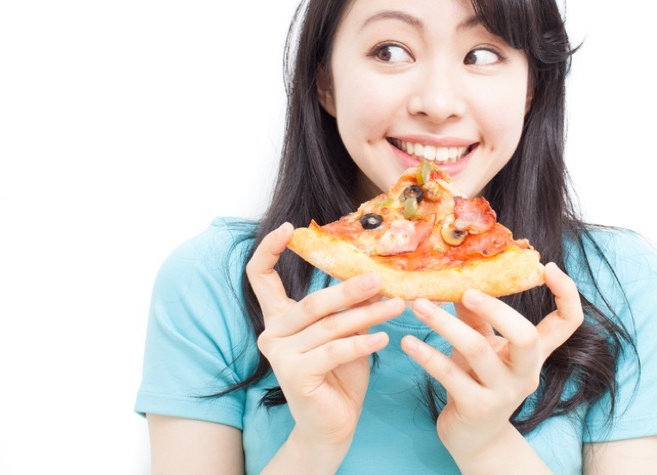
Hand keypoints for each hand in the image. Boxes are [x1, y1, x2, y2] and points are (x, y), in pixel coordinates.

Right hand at [245, 223, 405, 453]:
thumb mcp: (344, 334)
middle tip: (379, 278)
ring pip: (329, 326)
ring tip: (396, 307)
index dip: (269, 249)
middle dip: (348, 289)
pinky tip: (383, 338)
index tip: (289, 228)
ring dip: (367, 316)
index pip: (259, 276)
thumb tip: (374, 276)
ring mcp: (280, 354)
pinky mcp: (294, 374)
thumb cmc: (339, 377)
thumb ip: (349, 308)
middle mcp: (272, 333)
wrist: (331, 427)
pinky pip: (335, 351)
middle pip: (312, 302)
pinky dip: (362, 344)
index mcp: (278, 318)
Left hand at [400, 263, 582, 461]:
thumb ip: (474, 314)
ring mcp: (503, 393)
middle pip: (526, 337)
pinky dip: (426, 355)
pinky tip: (408, 343)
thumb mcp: (481, 344)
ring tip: (418, 305)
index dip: (567, 294)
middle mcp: (525, 373)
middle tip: (466, 289)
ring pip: (478, 350)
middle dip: (496, 309)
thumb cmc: (476, 380)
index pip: (567, 322)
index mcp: (534, 353)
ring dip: (444, 323)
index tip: (549, 266)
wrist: (473, 437)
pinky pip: (449, 374)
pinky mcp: (476, 408)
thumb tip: (458, 276)